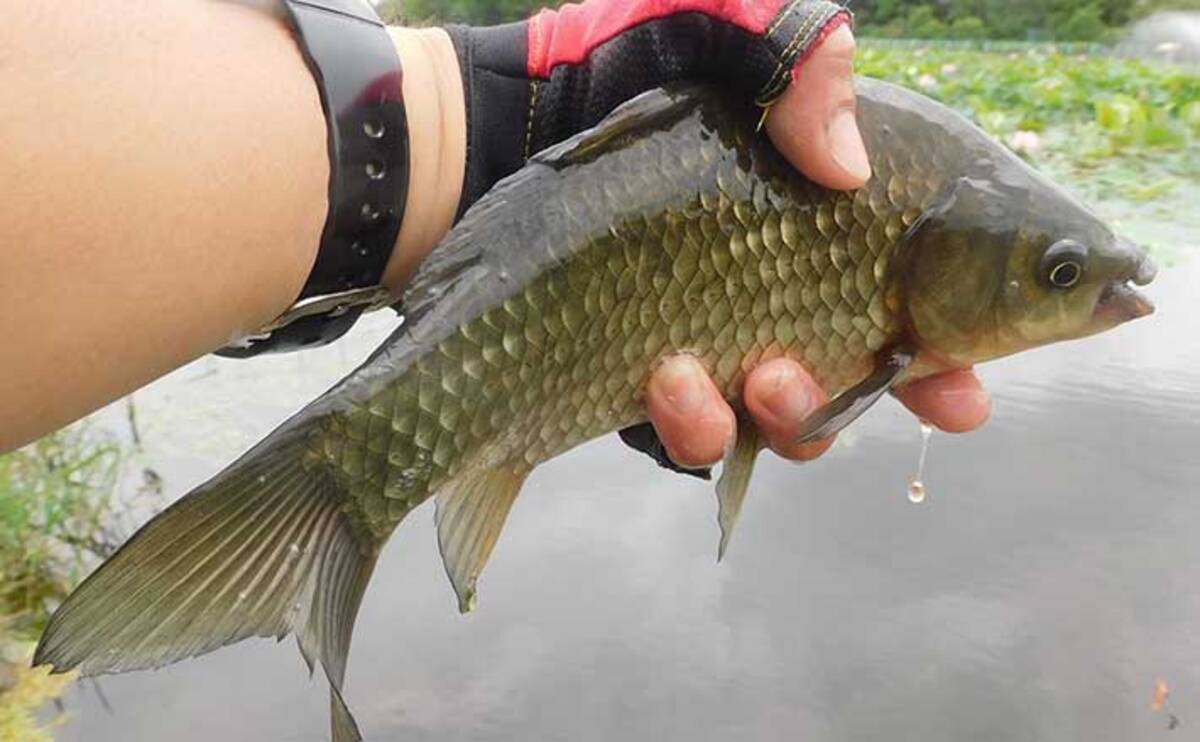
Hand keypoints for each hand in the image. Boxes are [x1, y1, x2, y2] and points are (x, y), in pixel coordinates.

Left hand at [643, 27, 991, 468]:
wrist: (493, 121)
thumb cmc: (610, 53)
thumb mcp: (718, 15)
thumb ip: (799, 58)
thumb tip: (849, 170)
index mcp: (818, 204)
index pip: (918, 282)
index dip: (960, 341)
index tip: (976, 384)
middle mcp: (776, 276)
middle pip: (872, 367)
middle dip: (908, 394)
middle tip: (932, 396)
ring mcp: (712, 332)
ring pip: (788, 416)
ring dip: (800, 413)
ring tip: (768, 376)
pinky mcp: (643, 374)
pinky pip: (691, 432)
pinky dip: (696, 425)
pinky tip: (671, 382)